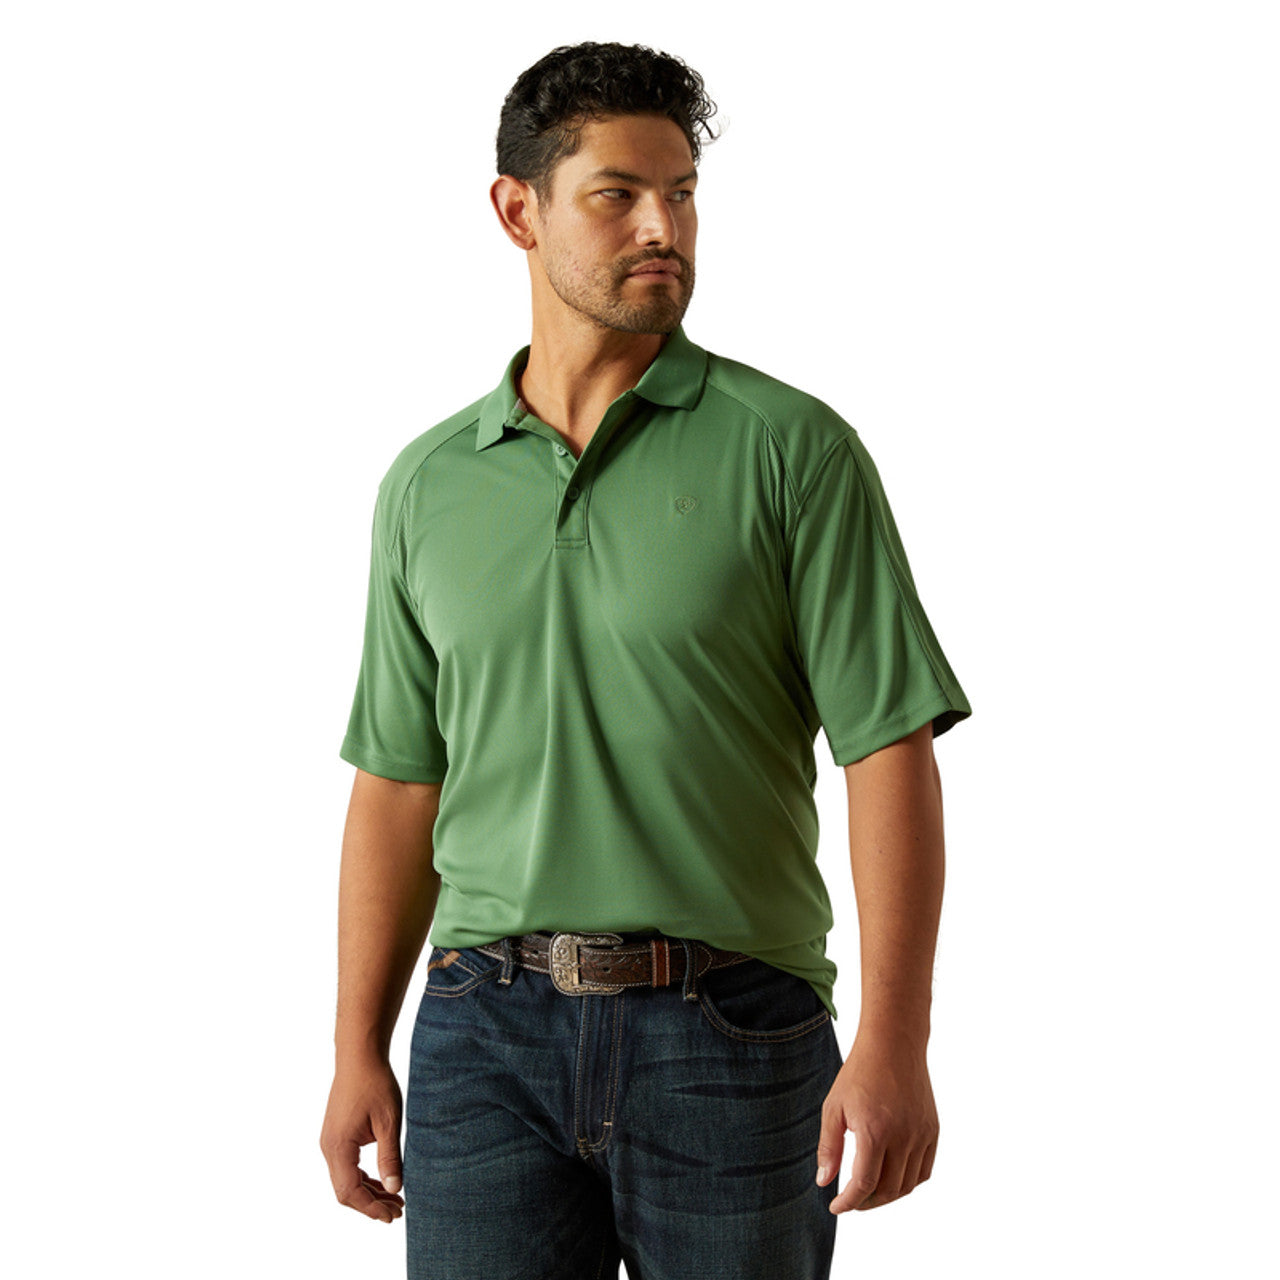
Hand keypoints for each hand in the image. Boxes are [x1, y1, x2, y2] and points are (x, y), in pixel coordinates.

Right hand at [320, 1056, 405, 1222]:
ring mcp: (330, 1141)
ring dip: (367, 1191)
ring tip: (394, 1197)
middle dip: (370, 1204)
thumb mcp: (388, 1123)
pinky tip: (381, 1179)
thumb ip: (390, 1157)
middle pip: (345, 1190)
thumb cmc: (375, 1084)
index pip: (350, 1192)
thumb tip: (394, 1188)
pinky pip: (345, 1166)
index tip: (392, 1215)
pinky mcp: (335, 1135)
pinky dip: (362, 1177)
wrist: (359, 1056)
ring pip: (344, 1179)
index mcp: (339, 1147)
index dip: (371, 1208)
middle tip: (398, 1209)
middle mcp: (329, 1147)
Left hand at [815, 1035, 937, 1212]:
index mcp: (875, 1131)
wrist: (893, 1044)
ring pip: (908, 1185)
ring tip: (869, 1191)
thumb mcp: (834, 1107)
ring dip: (887, 1195)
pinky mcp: (933, 1130)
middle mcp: (903, 1137)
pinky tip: (892, 1177)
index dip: (848, 1202)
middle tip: (850, 1200)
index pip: (864, 1184)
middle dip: (866, 1202)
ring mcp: (921, 1134)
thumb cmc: (859, 1072)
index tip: (836, 1206)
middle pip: (887, 1190)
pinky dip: (908, 1182)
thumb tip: (823, 1181)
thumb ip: (829, 1147)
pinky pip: (924, 1170)